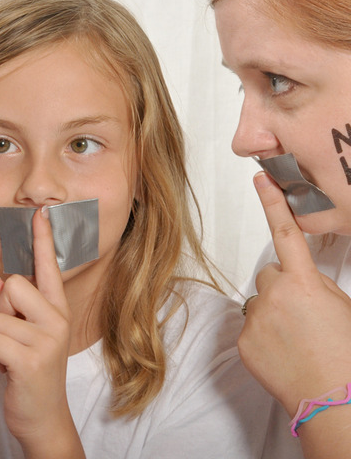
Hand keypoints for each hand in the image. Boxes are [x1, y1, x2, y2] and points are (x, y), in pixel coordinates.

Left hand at [0, 208, 83, 458]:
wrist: (44, 416)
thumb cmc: (30, 367)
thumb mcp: (23, 332)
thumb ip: (10, 303)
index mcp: (57, 308)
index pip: (49, 266)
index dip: (43, 239)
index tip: (41, 212)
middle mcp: (57, 318)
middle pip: (13, 284)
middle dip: (3, 309)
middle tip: (15, 336)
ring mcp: (47, 339)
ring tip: (13, 356)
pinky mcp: (31, 359)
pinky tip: (10, 370)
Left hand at [239, 172, 350, 416]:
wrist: (337, 403)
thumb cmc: (347, 357)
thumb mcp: (342, 309)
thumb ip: (316, 286)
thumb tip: (301, 280)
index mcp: (304, 283)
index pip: (286, 234)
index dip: (273, 204)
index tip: (260, 180)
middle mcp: (274, 294)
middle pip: (270, 275)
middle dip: (283, 288)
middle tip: (304, 317)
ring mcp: (255, 318)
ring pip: (259, 302)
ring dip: (272, 312)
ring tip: (296, 339)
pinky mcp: (243, 340)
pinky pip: (251, 328)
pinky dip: (263, 336)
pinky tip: (283, 354)